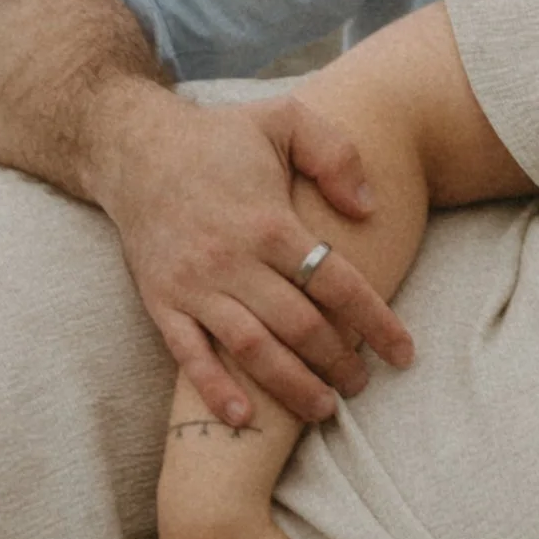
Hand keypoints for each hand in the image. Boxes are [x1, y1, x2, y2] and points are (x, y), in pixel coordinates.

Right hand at [100, 90, 413, 426]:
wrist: (133, 149)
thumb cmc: (219, 137)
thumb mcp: (285, 119)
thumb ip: (336, 154)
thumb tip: (369, 209)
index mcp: (268, 221)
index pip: (336, 283)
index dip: (376, 322)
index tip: (404, 352)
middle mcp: (231, 258)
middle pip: (299, 326)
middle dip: (338, 362)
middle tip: (363, 384)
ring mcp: (193, 285)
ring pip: (251, 349)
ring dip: (291, 386)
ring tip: (323, 408)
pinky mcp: (161, 301)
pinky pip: (188, 355)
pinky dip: (214, 390)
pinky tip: (244, 418)